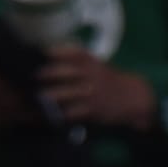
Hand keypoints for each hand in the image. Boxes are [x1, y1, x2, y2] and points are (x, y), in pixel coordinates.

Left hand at [37, 45, 158, 127]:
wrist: (133, 97)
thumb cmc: (111, 81)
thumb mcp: (97, 65)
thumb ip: (78, 62)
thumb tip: (53, 60)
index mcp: (91, 62)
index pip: (71, 53)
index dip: (55, 52)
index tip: (41, 52)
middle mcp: (90, 75)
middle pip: (65, 72)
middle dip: (49, 73)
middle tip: (34, 76)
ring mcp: (91, 93)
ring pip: (67, 93)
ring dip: (52, 95)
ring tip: (40, 96)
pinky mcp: (93, 110)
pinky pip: (74, 111)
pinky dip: (62, 113)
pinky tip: (53, 114)